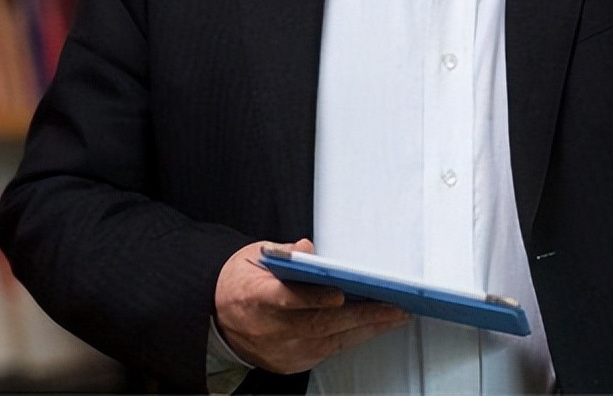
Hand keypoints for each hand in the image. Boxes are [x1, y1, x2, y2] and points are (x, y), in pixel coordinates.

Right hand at [214, 239, 410, 374]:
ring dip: (365, 329)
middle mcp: (268, 328)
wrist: (217, 319)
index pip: (285, 299)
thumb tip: (306, 248)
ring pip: (328, 341)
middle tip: (392, 306)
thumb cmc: (242, 283)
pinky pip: (327, 352)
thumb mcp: (254, 256)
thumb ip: (283, 252)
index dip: (312, 298)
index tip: (338, 294)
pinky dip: (352, 338)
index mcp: (255, 296)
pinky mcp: (290, 363)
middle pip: (317, 324)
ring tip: (395, 315)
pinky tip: (374, 326)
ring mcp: (280, 349)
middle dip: (359, 315)